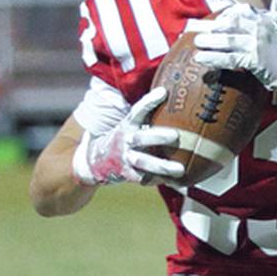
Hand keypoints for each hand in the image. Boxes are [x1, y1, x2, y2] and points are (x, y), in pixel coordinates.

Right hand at [71, 86, 185, 185]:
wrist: (96, 159)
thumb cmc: (125, 138)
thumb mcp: (131, 125)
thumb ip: (148, 117)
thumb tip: (172, 98)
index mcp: (128, 124)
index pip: (138, 110)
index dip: (150, 101)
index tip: (164, 92)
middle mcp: (126, 140)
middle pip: (141, 137)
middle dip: (158, 136)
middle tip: (176, 136)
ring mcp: (126, 157)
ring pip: (144, 162)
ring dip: (162, 166)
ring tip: (180, 169)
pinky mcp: (127, 174)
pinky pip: (144, 178)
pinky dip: (159, 180)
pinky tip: (175, 182)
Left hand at [189, 3, 276, 117]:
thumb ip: (274, 15)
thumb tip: (274, 2)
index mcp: (267, 19)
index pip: (242, 11)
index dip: (226, 15)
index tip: (217, 19)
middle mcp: (261, 28)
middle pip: (231, 24)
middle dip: (214, 28)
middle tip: (201, 32)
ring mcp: (258, 43)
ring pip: (228, 40)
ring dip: (210, 42)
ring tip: (198, 44)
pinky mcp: (254, 59)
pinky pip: (230, 58)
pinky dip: (214, 58)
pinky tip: (203, 59)